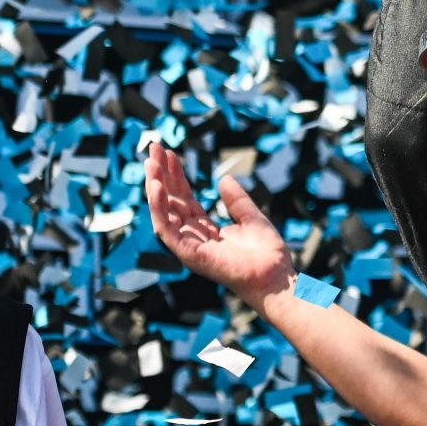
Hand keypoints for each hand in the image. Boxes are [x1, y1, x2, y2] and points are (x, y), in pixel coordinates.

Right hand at [141, 137, 294, 310]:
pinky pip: (167, 228)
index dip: (176, 175)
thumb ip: (237, 200)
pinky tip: (156, 186)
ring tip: (151, 161)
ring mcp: (188, 245)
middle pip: (171, 201)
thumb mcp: (251, 218)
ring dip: (155, 186)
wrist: (275, 277)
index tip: (169, 152)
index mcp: (206, 229)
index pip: (184, 198)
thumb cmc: (266, 254)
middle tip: (154, 148)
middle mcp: (193, 236)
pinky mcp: (187, 254)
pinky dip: (159, 207)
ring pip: (164, 211)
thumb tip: (224, 179)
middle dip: (161, 174)